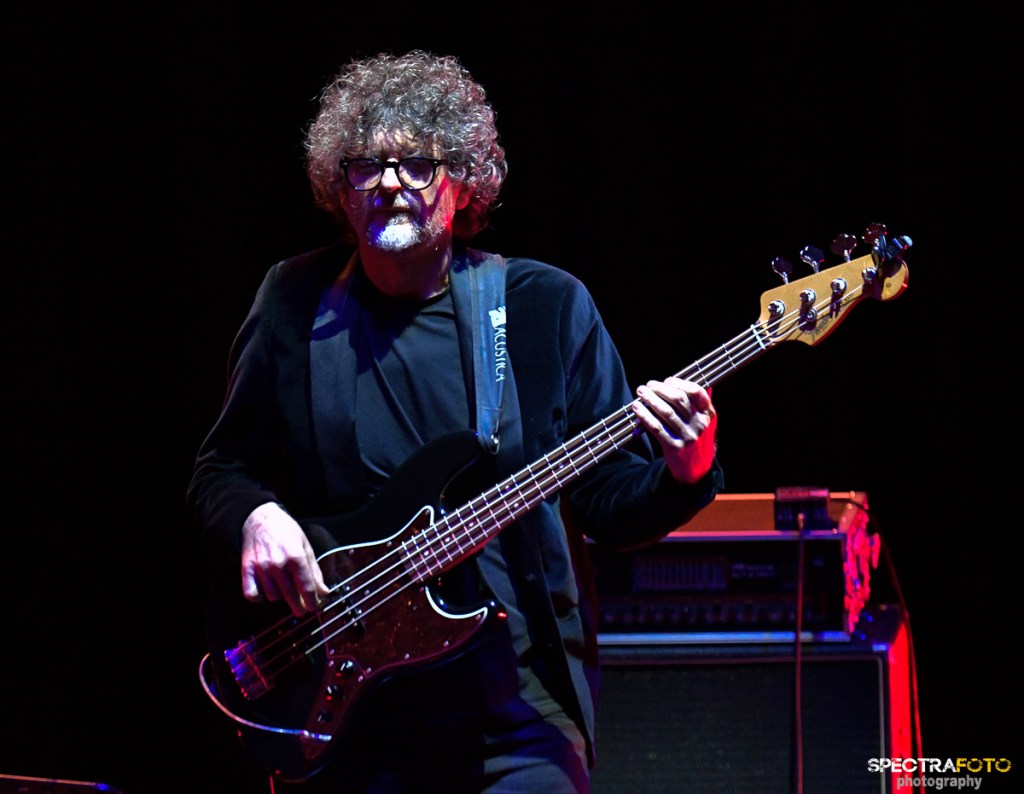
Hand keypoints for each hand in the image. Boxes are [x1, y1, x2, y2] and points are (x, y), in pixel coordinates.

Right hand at [241, 502, 329, 616]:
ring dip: (279, 596)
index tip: (313, 608)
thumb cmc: (286, 532)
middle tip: (301, 608)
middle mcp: (278, 564)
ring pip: (273, 597)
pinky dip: (258, 596)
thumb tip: (324, 591)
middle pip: (291, 596)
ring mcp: (261, 568)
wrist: (260, 519)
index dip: (312, 602)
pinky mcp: (246, 570)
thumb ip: (314, 571)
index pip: (306, 588)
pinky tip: (265, 590)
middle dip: (298, 606)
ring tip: (282, 587)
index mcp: (296, 557)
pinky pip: (252, 595)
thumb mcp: (305, 546)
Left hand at [632, 377, 716, 483]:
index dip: (679, 383)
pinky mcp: (674, 447)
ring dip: (650, 399)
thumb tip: (683, 379)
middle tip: (648, 385)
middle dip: (661, 389)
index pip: (696, 392)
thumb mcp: (704, 419)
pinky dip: (645, 416)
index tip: (667, 380)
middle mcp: (700, 424)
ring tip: (641, 392)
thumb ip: (697, 401)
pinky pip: (656, 428)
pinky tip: (637, 408)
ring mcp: (688, 436)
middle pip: (678, 400)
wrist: (696, 466)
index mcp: (709, 414)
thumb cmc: (696, 436)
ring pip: (666, 412)